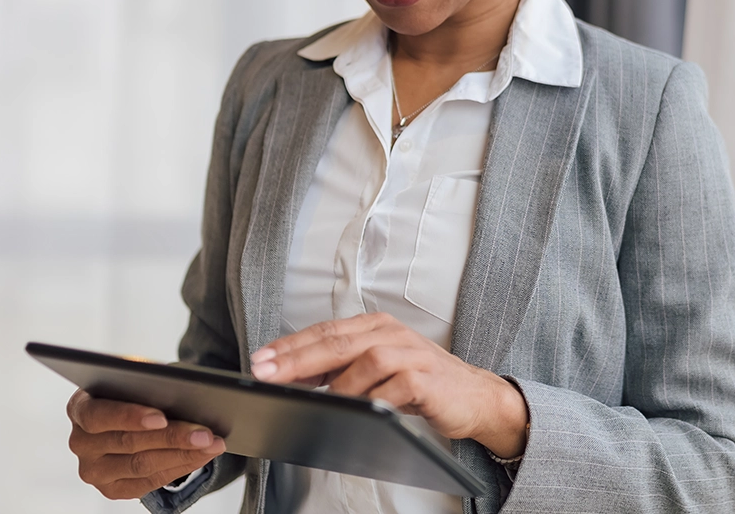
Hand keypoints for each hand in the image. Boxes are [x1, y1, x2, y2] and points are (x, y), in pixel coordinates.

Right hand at [65, 389, 226, 499]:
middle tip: (205, 433)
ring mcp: (94, 470)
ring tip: (211, 444)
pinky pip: (149, 482)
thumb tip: (178, 384)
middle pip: (128, 443)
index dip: (130, 417)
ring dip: (183, 454)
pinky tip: (201, 456)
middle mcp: (81, 443)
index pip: (99, 415)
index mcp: (80, 409)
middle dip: (172, 437)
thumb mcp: (134, 376)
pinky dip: (180, 467)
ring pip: (142, 465)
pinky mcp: (112, 488)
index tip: (161, 417)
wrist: (128, 415)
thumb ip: (146, 377)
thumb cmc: (132, 390)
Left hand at [251, 312, 528, 458]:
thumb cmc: (420, 383)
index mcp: (376, 326)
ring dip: (334, 382)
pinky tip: (354, 409)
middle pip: (337, 340)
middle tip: (267, 373)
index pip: (325, 331)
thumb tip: (292, 378)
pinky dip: (371, 398)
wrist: (474, 396)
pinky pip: (393, 386)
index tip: (260, 360)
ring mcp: (410, 353)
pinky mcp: (426, 378)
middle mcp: (391, 333)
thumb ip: (341, 368)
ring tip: (309, 400)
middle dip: (297, 358)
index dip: (290, 345)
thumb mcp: (378, 369)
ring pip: (365, 360)